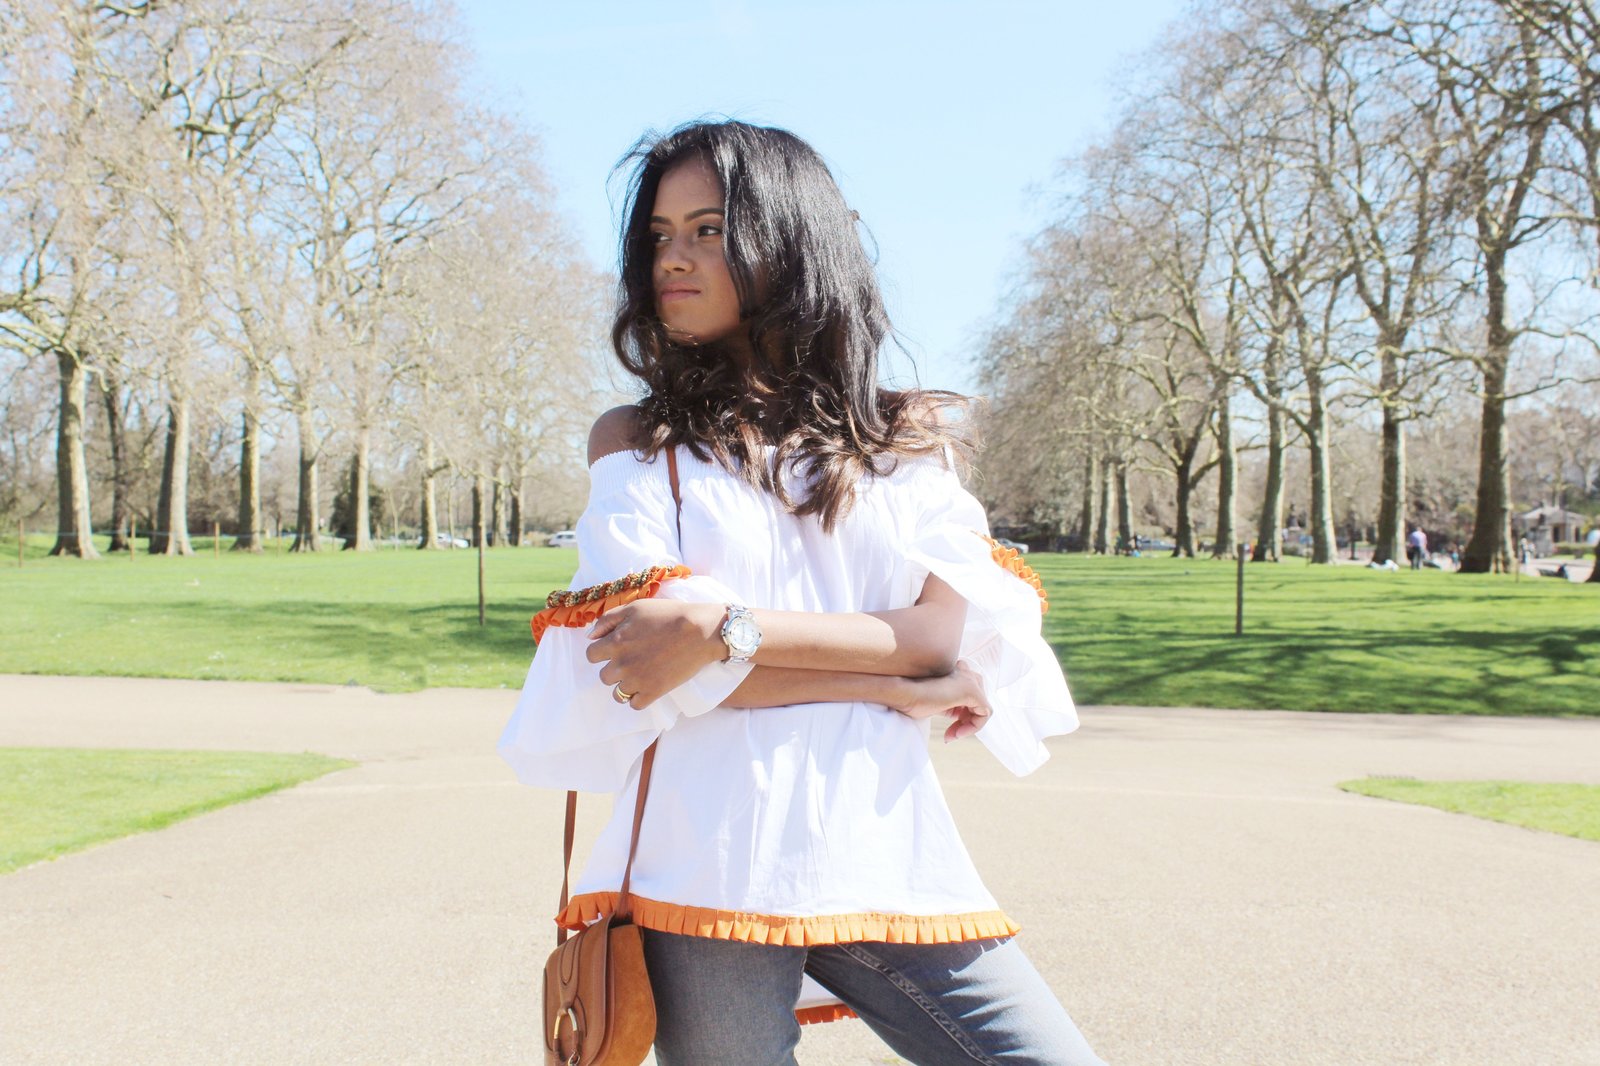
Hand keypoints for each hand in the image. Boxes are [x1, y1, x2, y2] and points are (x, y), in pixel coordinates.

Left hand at [586, 599, 724, 709]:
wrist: (699, 631)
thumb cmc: (669, 615)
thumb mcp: (635, 608)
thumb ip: (607, 620)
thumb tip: (589, 637)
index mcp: (615, 642)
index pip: (591, 656)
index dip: (602, 652)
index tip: (617, 650)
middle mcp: (622, 664)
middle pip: (604, 677)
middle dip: (615, 669)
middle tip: (634, 661)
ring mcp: (637, 680)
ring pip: (618, 694)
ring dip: (626, 685)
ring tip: (642, 675)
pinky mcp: (653, 692)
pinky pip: (635, 705)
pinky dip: (640, 698)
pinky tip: (649, 686)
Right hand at [891, 661, 991, 742]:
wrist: (901, 693)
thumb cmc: (912, 700)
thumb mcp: (936, 704)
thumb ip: (951, 706)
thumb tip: (962, 719)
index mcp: (955, 671)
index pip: (969, 698)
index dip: (960, 718)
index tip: (947, 733)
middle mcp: (964, 670)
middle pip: (978, 701)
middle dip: (966, 720)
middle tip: (950, 734)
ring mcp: (969, 679)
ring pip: (982, 707)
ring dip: (969, 725)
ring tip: (953, 734)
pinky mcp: (972, 690)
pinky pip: (985, 713)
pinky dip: (974, 727)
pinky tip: (956, 733)